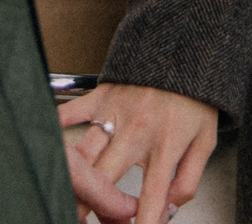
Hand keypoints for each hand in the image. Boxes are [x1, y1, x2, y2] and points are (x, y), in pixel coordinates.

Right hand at [58, 82, 219, 223]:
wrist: (188, 45)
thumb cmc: (196, 96)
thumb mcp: (206, 141)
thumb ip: (188, 180)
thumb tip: (169, 210)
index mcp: (166, 146)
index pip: (151, 197)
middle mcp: (137, 132)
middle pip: (103, 180)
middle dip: (91, 208)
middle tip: (85, 221)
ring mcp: (114, 113)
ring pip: (83, 155)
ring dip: (72, 182)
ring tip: (66, 200)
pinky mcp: (100, 96)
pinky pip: (68, 114)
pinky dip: (53, 131)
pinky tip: (45, 149)